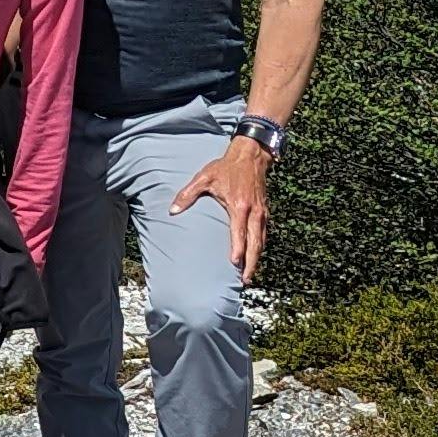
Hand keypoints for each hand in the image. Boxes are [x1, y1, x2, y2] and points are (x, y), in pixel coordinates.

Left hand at [171, 138, 272, 281]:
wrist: (250, 156)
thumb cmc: (225, 167)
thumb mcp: (204, 177)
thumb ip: (188, 195)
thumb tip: (173, 210)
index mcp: (238, 206)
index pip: (239, 233)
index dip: (238, 250)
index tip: (235, 265)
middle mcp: (253, 212)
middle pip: (255, 243)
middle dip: (251, 263)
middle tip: (245, 280)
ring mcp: (261, 213)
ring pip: (262, 241)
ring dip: (257, 259)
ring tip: (249, 274)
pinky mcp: (265, 212)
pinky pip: (264, 234)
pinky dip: (260, 247)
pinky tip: (255, 257)